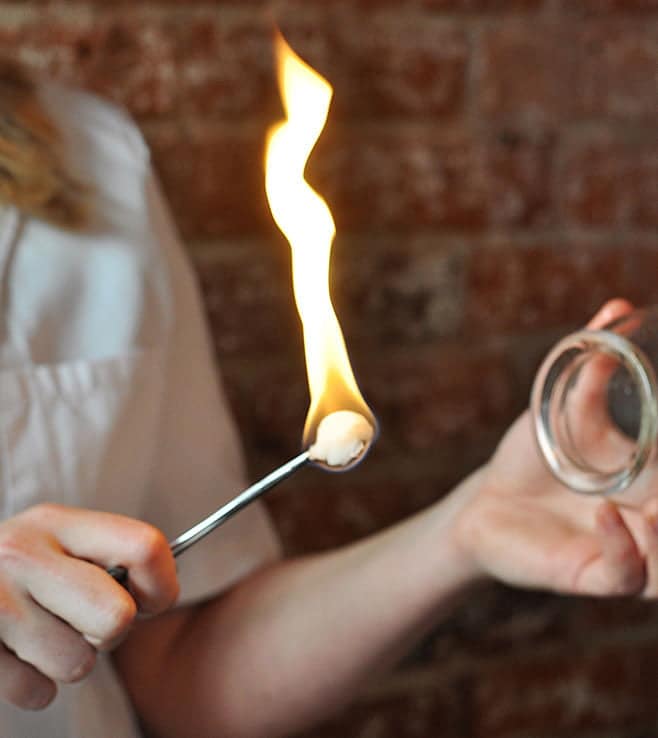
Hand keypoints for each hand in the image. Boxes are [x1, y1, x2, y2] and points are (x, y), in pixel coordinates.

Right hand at [0, 503, 177, 709]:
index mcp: (58, 522)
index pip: (145, 547)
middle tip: (85, 621)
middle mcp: (23, 553)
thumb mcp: (59, 542)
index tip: (152, 601)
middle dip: (111, 630)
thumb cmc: (20, 570)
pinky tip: (17, 656)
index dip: (163, 585)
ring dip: (68, 659)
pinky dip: (34, 685)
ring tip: (43, 635)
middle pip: (117, 616)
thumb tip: (161, 595)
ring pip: (77, 662)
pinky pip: (37, 691)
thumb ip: (110, 558)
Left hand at [454, 299, 655, 597]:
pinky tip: (607, 511)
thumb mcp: (566, 408)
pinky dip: (625, 545)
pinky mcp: (596, 575)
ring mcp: (631, 550)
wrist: (487, 503)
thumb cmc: (534, 457)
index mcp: (655, 477)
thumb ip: (596, 363)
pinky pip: (628, 574)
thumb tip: (619, 305)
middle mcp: (654, 518)